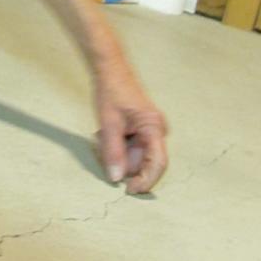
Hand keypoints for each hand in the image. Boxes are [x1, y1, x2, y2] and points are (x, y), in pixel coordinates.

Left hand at [93, 62, 167, 194]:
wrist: (109, 69)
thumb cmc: (111, 92)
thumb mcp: (108, 124)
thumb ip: (113, 152)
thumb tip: (116, 179)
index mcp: (154, 128)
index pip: (158, 164)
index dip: (145, 181)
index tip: (128, 191)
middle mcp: (156, 130)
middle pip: (142, 161)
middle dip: (121, 161)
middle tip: (102, 146)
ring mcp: (148, 130)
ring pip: (133, 156)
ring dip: (116, 152)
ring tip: (102, 135)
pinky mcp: (140, 129)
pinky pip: (129, 147)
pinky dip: (116, 146)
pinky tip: (104, 133)